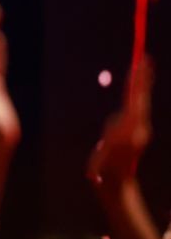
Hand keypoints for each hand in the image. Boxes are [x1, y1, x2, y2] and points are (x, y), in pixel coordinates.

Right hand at [87, 56, 153, 189]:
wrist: (120, 179)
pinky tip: (138, 76)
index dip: (135, 91)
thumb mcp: (98, 169)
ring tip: (145, 61)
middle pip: (140, 98)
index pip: (134, 107)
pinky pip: (136, 100)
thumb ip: (96, 171)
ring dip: (141, 79)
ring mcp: (138, 123)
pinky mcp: (134, 121)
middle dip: (142, 79)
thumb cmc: (105, 172)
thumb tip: (93, 177)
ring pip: (140, 97)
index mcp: (131, 133)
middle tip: (146, 59)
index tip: (137, 75)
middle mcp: (139, 126)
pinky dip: (137, 86)